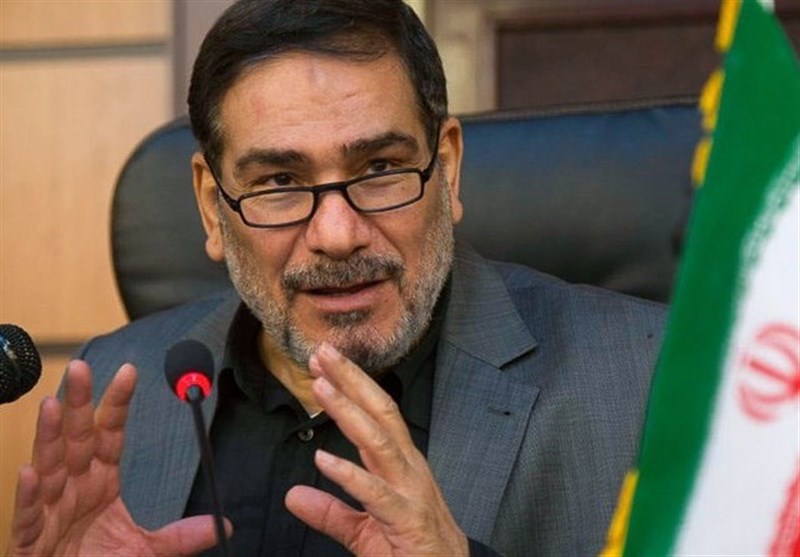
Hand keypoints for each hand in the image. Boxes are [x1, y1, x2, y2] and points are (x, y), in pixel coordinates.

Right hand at [7, 360, 228, 556]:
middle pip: (77, 440)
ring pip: (49, 467)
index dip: (117, 404)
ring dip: (49, 437)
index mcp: (100, 484)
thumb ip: (181, 537)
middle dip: (78, 404)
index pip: (109, 435)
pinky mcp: (31, 541)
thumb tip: (223, 524)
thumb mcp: (146, 551)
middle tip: (81, 368)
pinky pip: (30, 515)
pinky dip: (30, 495)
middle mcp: (74, 490)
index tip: (130, 372)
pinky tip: (31, 472)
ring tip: (51, 405)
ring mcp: (51, 514)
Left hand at [285, 343, 468, 555]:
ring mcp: (411, 492)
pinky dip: (350, 475)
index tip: (323, 364)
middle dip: (352, 380)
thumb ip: (331, 511)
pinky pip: (376, 493)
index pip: (375, 415)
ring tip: (322, 387)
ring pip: (380, 442)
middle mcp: (408, 469)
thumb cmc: (413, 551)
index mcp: (400, 466)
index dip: (350, 386)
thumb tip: (294, 495)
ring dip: (348, 411)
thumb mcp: (364, 529)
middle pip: (381, 413)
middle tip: (323, 352)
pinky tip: (324, 460)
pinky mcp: (408, 520)